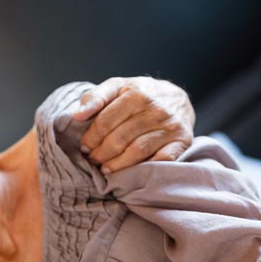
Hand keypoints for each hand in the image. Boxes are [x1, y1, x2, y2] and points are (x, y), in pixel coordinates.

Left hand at [74, 76, 193, 173]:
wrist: (176, 98)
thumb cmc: (139, 95)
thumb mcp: (117, 87)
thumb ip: (95, 97)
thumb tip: (77, 115)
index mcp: (137, 93)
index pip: (105, 121)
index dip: (91, 137)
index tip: (84, 147)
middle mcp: (157, 108)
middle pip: (120, 138)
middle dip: (101, 153)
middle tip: (93, 160)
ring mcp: (171, 126)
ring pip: (138, 151)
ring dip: (117, 165)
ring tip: (105, 169)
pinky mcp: (183, 140)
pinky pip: (161, 160)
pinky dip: (144, 169)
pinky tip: (130, 173)